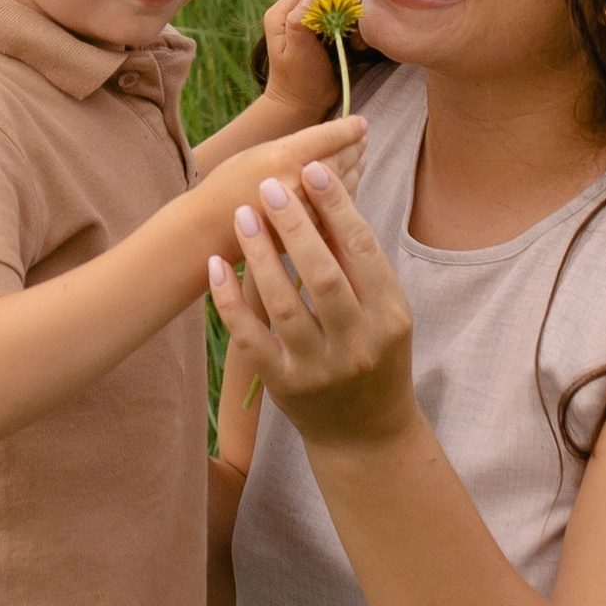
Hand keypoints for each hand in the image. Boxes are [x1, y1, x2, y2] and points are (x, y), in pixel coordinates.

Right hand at [196, 115, 367, 244]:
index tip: (362, 123)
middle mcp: (298, 183)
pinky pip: (337, 210)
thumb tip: (328, 137)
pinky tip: (348, 185)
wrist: (209, 229)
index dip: (349, 129)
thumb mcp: (256, 153)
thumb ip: (293, 146)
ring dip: (355, 169)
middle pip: (341, 160)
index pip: (329, 137)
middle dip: (354, 147)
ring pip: (344, 185)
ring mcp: (306, 211)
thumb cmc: (227, 185)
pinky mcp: (307, 233)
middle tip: (362, 139)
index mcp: (283, 157)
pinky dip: (346, 194)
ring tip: (359, 157)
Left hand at [209, 158, 416, 449]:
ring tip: (242, 215)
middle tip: (270, 185)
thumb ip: (360, 266)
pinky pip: (250, 337)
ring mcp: (320, 368)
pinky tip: (215, 266)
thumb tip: (330, 199)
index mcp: (390, 317)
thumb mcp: (384, 314)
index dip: (339, 207)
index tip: (314, 170)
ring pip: (284, 303)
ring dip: (259, 255)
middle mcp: (358, 343)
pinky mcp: (284, 385)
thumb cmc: (375, 358)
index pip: (364, 251)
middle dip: (295, 224)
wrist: (367, 435)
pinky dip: (229, 300)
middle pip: (324, 274)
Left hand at [253, 0, 352, 123]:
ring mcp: (310, 20)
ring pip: (337, 1)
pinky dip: (353, 27)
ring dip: (350, 15)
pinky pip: (343, 17)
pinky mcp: (324, 31)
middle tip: (351, 24)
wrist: (303, 104)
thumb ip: (300, 21)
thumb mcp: (296, 50)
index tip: (343, 13)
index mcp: (282, 12)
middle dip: (343, 3)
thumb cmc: (298, 80)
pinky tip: (356, 44)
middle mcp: (295, 11)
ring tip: (355, 38)